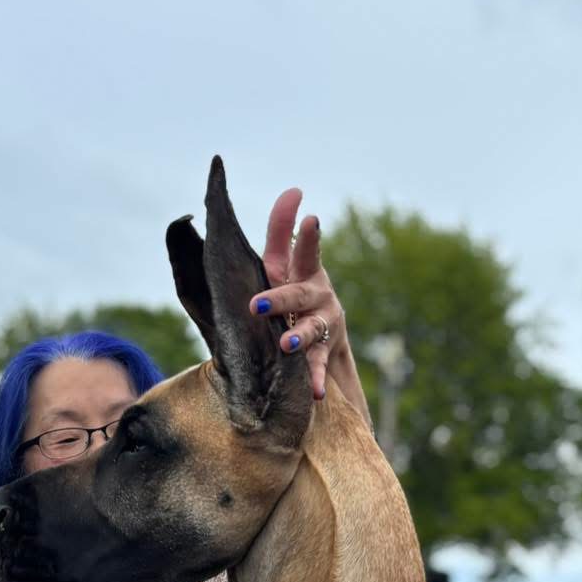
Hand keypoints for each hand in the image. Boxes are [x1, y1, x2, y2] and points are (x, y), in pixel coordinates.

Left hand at [250, 188, 368, 416]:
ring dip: (299, 336)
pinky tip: (313, 391)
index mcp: (303, 271)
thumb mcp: (280, 264)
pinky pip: (317, 366)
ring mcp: (323, 324)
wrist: (315, 337)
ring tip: (287, 344)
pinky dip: (315, 378)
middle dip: (280, 298)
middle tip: (257, 305)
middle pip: (299, 293)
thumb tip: (293, 190)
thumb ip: (282, 230)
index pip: (305, 249)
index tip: (310, 218)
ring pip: (312, 329)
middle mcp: (318, 294)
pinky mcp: (324, 352)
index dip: (307, 234)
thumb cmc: (289, 292)